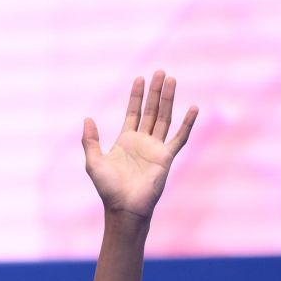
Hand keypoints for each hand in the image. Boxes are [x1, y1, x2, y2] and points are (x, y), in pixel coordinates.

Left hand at [83, 70, 197, 221]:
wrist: (124, 208)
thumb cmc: (108, 189)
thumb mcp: (93, 163)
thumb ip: (90, 141)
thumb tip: (87, 118)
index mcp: (125, 140)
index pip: (133, 112)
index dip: (136, 95)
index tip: (140, 78)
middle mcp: (142, 142)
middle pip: (150, 110)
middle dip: (155, 92)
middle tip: (160, 72)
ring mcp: (155, 148)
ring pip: (164, 118)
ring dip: (168, 99)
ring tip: (171, 80)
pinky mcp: (166, 158)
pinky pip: (179, 138)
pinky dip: (187, 123)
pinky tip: (193, 108)